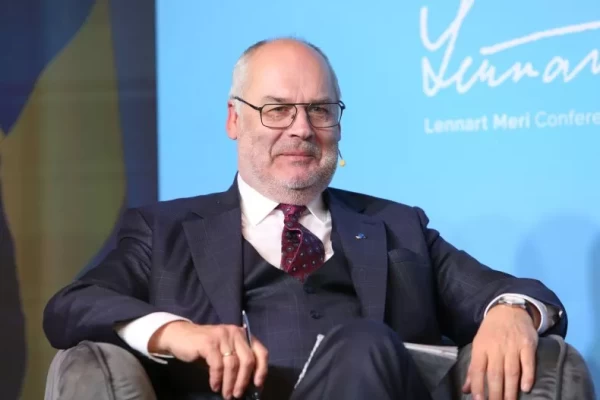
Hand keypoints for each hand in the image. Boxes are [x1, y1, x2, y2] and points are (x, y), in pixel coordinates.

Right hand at [149, 321, 267, 399]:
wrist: (180, 336)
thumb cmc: (205, 348)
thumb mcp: (225, 352)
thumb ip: (237, 362)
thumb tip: (248, 384)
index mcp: (243, 335)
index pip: (261, 352)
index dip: (262, 370)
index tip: (257, 385)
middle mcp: (236, 333)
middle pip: (248, 360)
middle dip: (243, 381)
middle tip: (237, 395)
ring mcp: (222, 336)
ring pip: (232, 364)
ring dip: (230, 383)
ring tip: (226, 395)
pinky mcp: (209, 343)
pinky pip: (217, 365)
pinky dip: (217, 379)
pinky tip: (215, 386)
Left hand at [463, 305, 538, 399]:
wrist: (508, 310)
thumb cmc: (491, 331)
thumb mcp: (478, 345)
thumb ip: (473, 368)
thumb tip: (466, 389)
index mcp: (481, 347)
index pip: (477, 369)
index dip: (477, 386)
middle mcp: (496, 347)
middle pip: (495, 374)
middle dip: (495, 393)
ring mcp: (513, 346)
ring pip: (511, 372)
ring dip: (510, 390)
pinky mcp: (528, 345)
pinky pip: (528, 363)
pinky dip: (528, 376)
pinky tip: (526, 388)